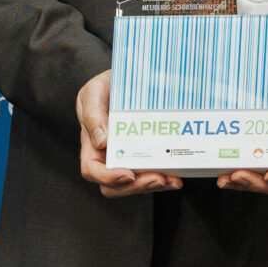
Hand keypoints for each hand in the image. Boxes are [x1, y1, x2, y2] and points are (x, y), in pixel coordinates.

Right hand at [78, 70, 179, 197]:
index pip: (92, 170)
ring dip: (153, 186)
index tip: (128, 174)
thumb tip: (101, 142)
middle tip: (157, 177)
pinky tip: (176, 177)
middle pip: (115, 185)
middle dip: (136, 187)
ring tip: (170, 180)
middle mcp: (107, 156)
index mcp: (91, 144)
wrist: (130, 79)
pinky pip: (151, 176)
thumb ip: (93, 114)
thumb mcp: (94, 92)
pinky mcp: (145, 157)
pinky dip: (165, 180)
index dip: (108, 177)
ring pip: (135, 185)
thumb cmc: (107, 87)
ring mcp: (127, 159)